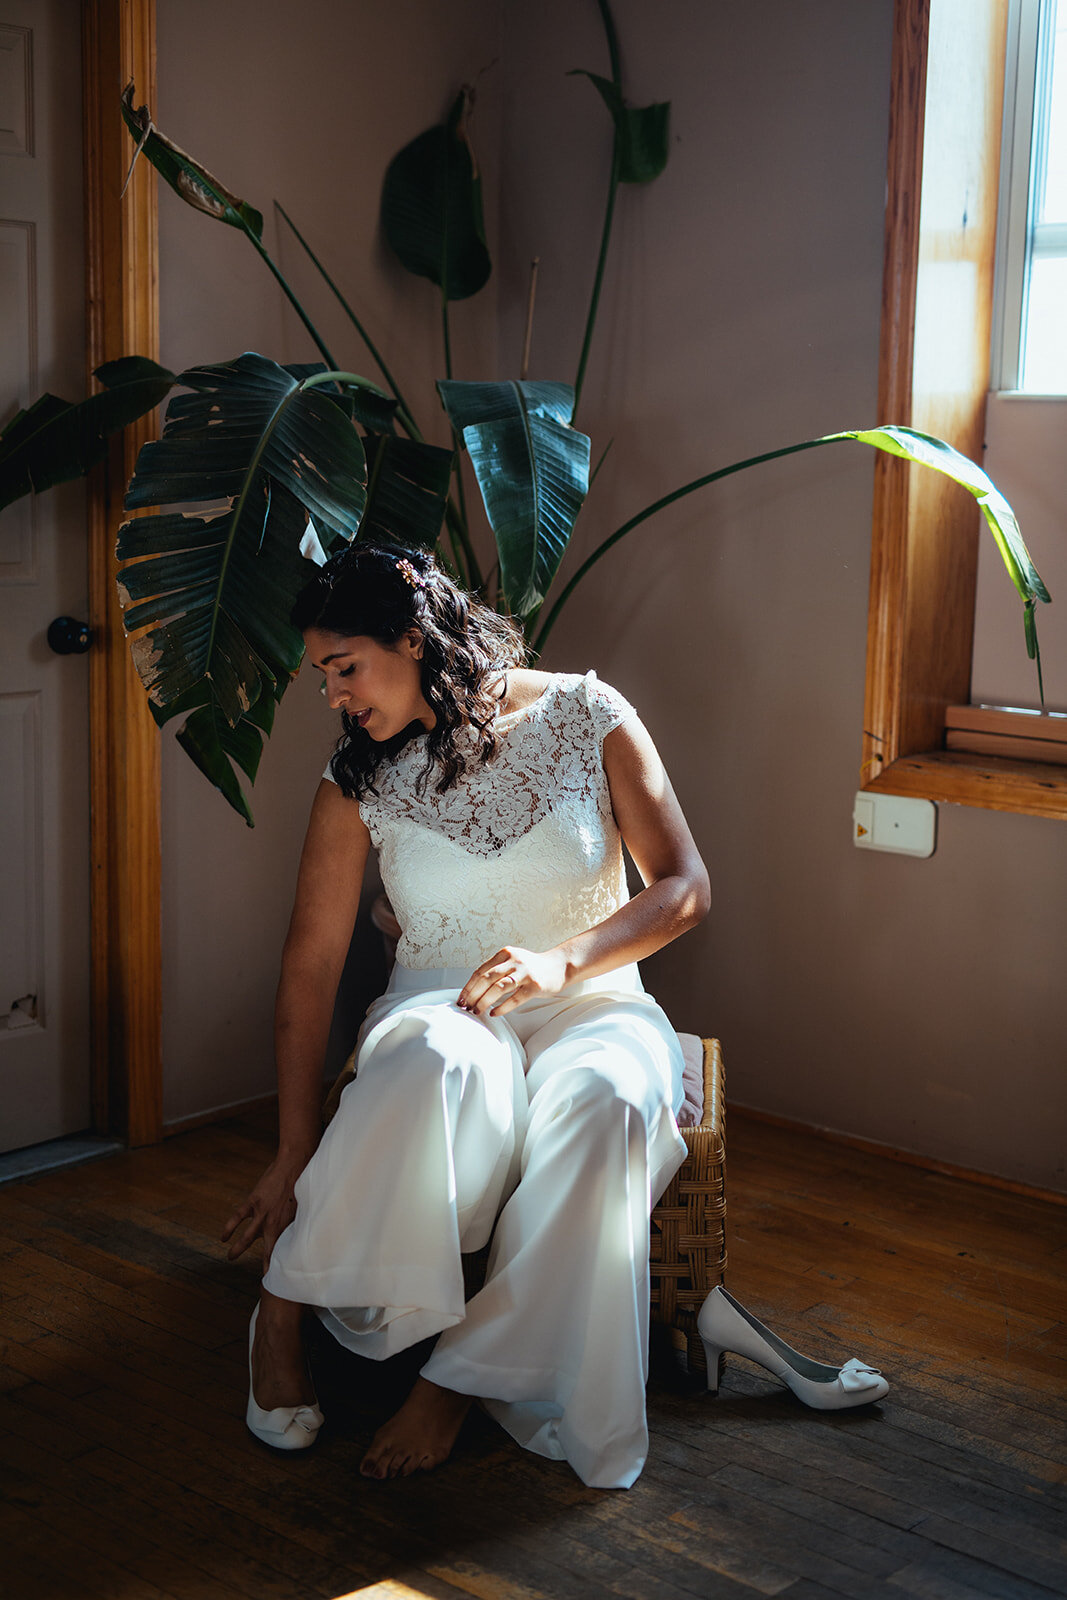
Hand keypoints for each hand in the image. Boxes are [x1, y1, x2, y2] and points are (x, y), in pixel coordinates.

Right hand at [221, 1148, 312, 1268]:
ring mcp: (262, 1213)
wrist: (294, 1164)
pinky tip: (223, 1237)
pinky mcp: (253, 1201)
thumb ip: (299, 1221)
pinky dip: (229, 1227)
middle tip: (261, 1280)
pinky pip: (237, 1217)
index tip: (278, 1279)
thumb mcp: (304, 1206)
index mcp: (288, 1225)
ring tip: (230, 1258)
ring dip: (238, 1249)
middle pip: (268, 1250)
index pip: (284, 1251)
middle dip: (264, 1265)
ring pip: (247, 1237)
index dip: (280, 1265)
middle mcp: (274, 1223)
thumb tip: (302, 1233)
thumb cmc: (304, 1183)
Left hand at [458, 945, 569, 1018]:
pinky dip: (502, 1008)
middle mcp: (514, 960)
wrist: (560, 966)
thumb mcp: (513, 961)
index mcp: (505, 953)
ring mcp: (525, 973)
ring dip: (484, 1002)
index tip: (461, 999)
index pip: (480, 971)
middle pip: (486, 979)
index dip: (468, 986)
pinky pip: (515, 999)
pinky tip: (494, 1013)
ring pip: (498, 988)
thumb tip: (474, 990)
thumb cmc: (533, 967)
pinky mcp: (535, 986)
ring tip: (477, 1011)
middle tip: (466, 1007)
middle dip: (473, 995)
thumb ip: (496, 970)